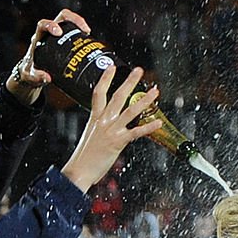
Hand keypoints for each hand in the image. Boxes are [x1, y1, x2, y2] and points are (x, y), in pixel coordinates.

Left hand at [6, 8, 91, 104]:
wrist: (32, 72)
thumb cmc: (30, 72)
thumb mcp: (32, 76)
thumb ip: (38, 77)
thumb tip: (48, 78)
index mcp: (38, 39)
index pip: (43, 24)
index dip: (51, 25)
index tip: (59, 33)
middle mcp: (48, 33)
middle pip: (60, 17)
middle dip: (73, 19)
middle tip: (83, 29)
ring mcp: (57, 34)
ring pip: (68, 20)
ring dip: (79, 22)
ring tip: (87, 32)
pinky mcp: (64, 38)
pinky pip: (73, 29)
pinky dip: (81, 31)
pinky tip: (87, 39)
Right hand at [61, 65, 160, 192]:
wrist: (78, 171)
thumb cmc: (83, 158)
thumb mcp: (90, 137)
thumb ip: (99, 129)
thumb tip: (106, 127)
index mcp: (94, 119)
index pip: (98, 93)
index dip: (105, 79)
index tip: (112, 67)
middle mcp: (103, 121)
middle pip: (117, 96)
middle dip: (129, 82)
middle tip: (139, 70)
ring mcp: (111, 131)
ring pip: (130, 111)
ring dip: (144, 100)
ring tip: (155, 92)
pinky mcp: (118, 142)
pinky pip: (136, 132)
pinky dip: (148, 127)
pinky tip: (158, 123)